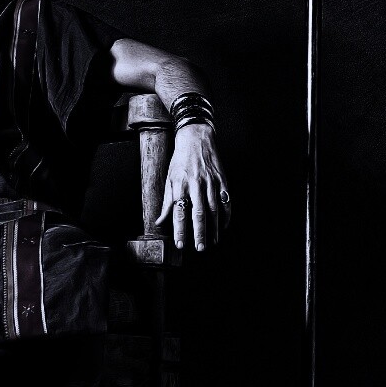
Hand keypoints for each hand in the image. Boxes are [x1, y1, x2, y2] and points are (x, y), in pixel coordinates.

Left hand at [155, 123, 229, 250]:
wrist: (196, 138)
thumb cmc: (180, 160)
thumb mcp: (169, 179)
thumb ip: (166, 202)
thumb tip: (159, 221)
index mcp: (180, 185)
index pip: (179, 212)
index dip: (179, 230)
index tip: (180, 244)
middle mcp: (196, 184)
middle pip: (198, 213)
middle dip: (199, 233)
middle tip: (200, 248)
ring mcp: (211, 182)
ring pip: (214, 209)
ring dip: (214, 228)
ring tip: (212, 242)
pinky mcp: (222, 180)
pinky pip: (225, 201)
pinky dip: (226, 215)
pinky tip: (223, 226)